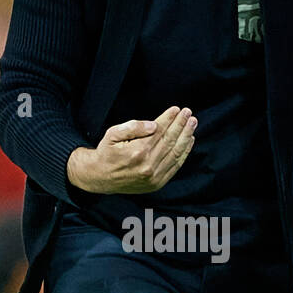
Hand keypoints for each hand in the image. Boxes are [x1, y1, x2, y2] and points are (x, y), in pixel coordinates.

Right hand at [67, 105, 196, 194]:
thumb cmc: (106, 153)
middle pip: (170, 140)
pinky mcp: (157, 183)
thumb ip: (133, 127)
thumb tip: (154, 125)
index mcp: (138, 151)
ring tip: (192, 124)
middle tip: (189, 113)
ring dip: (186, 137)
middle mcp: (148, 165)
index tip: (177, 109)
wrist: (100, 178)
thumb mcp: (112, 134)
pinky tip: (189, 141)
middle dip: (181, 125)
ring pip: (175, 153)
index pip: (159, 131)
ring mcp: (154, 176)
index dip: (169, 119)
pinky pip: (175, 166)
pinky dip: (184, 153)